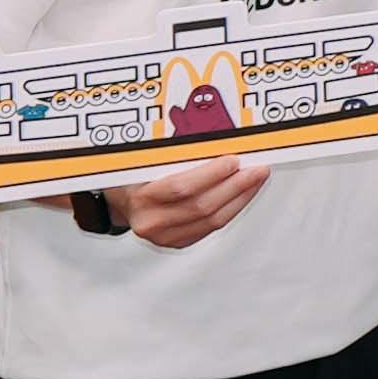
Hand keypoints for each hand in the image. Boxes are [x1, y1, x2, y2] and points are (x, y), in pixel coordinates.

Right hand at [108, 156, 268, 248]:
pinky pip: (212, 228)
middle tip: (256, 169)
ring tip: (255, 179)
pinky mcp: (178, 241)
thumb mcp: (144, 160)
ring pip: (211, 220)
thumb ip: (172, 153)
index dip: (211, 174)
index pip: (181, 187)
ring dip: (240, 198)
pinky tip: (242, 194)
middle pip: (202, 206)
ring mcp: (164, 235)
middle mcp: (150, 221)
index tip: (233, 160)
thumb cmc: (134, 177)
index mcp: (140, 197)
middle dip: (235, 186)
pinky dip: (232, 209)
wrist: (121, 201)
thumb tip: (215, 136)